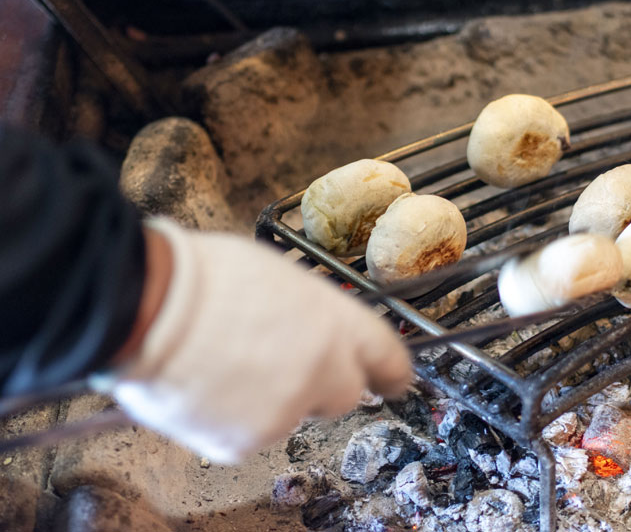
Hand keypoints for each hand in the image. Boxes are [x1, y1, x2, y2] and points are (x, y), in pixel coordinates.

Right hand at [101, 219, 411, 462]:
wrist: (147, 306)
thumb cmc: (205, 276)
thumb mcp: (280, 276)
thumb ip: (310, 314)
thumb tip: (309, 330)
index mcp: (337, 323)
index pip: (389, 357)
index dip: (392, 370)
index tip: (394, 379)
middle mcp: (324, 372)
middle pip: (346, 394)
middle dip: (322, 384)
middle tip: (282, 365)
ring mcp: (287, 411)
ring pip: (293, 415)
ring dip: (272, 399)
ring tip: (227, 366)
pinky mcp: (245, 442)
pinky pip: (249, 436)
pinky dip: (233, 419)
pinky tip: (208, 387)